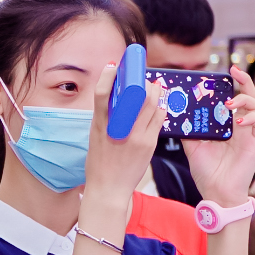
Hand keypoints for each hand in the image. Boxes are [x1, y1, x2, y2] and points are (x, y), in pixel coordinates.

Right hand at [84, 61, 163, 206]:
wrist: (108, 189)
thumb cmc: (99, 164)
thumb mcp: (95, 137)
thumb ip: (105, 118)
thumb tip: (117, 98)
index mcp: (99, 125)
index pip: (102, 94)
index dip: (108, 76)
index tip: (113, 65)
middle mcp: (117, 129)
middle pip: (135, 94)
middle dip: (141, 81)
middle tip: (142, 78)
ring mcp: (135, 136)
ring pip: (151, 104)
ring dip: (154, 91)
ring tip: (154, 88)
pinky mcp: (148, 144)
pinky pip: (158, 119)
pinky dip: (159, 109)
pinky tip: (158, 107)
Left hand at [183, 67, 254, 207]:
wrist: (216, 192)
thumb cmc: (206, 171)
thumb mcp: (192, 146)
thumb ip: (187, 130)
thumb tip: (173, 114)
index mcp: (227, 125)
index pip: (233, 98)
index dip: (232, 84)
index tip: (225, 72)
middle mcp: (240, 126)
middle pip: (249, 96)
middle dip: (244, 81)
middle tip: (234, 71)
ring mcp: (250, 133)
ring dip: (244, 99)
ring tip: (229, 103)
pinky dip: (250, 118)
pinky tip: (238, 121)